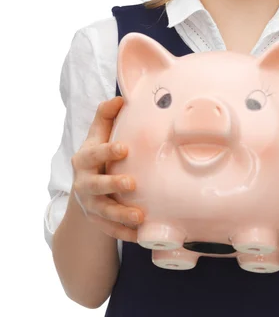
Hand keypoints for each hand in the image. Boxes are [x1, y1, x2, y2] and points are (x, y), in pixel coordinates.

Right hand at [71, 96, 144, 242]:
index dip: (107, 151)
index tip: (124, 149)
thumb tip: (120, 98)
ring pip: (103, 211)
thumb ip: (106, 116)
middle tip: (133, 184)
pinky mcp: (98, 221)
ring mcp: (90, 204)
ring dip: (120, 215)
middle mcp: (84, 183)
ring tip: (139, 216)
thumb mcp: (98, 134)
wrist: (85, 186)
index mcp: (84, 159)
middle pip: (96, 186)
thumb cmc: (98, 154)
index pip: (94, 154)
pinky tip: (140, 234)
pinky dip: (123, 233)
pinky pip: (110, 230)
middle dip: (112, 186)